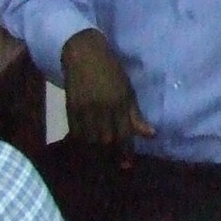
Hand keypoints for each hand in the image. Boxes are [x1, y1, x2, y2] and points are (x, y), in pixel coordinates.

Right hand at [60, 29, 153, 165]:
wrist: (84, 55)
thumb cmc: (112, 71)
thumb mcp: (128, 90)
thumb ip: (135, 114)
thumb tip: (150, 134)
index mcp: (120, 101)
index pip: (125, 133)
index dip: (126, 151)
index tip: (127, 165)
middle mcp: (102, 107)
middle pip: (106, 139)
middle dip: (110, 152)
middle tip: (114, 160)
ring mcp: (84, 108)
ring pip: (90, 138)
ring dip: (96, 147)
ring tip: (99, 154)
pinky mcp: (70, 107)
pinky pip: (75, 131)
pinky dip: (81, 139)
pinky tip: (85, 143)